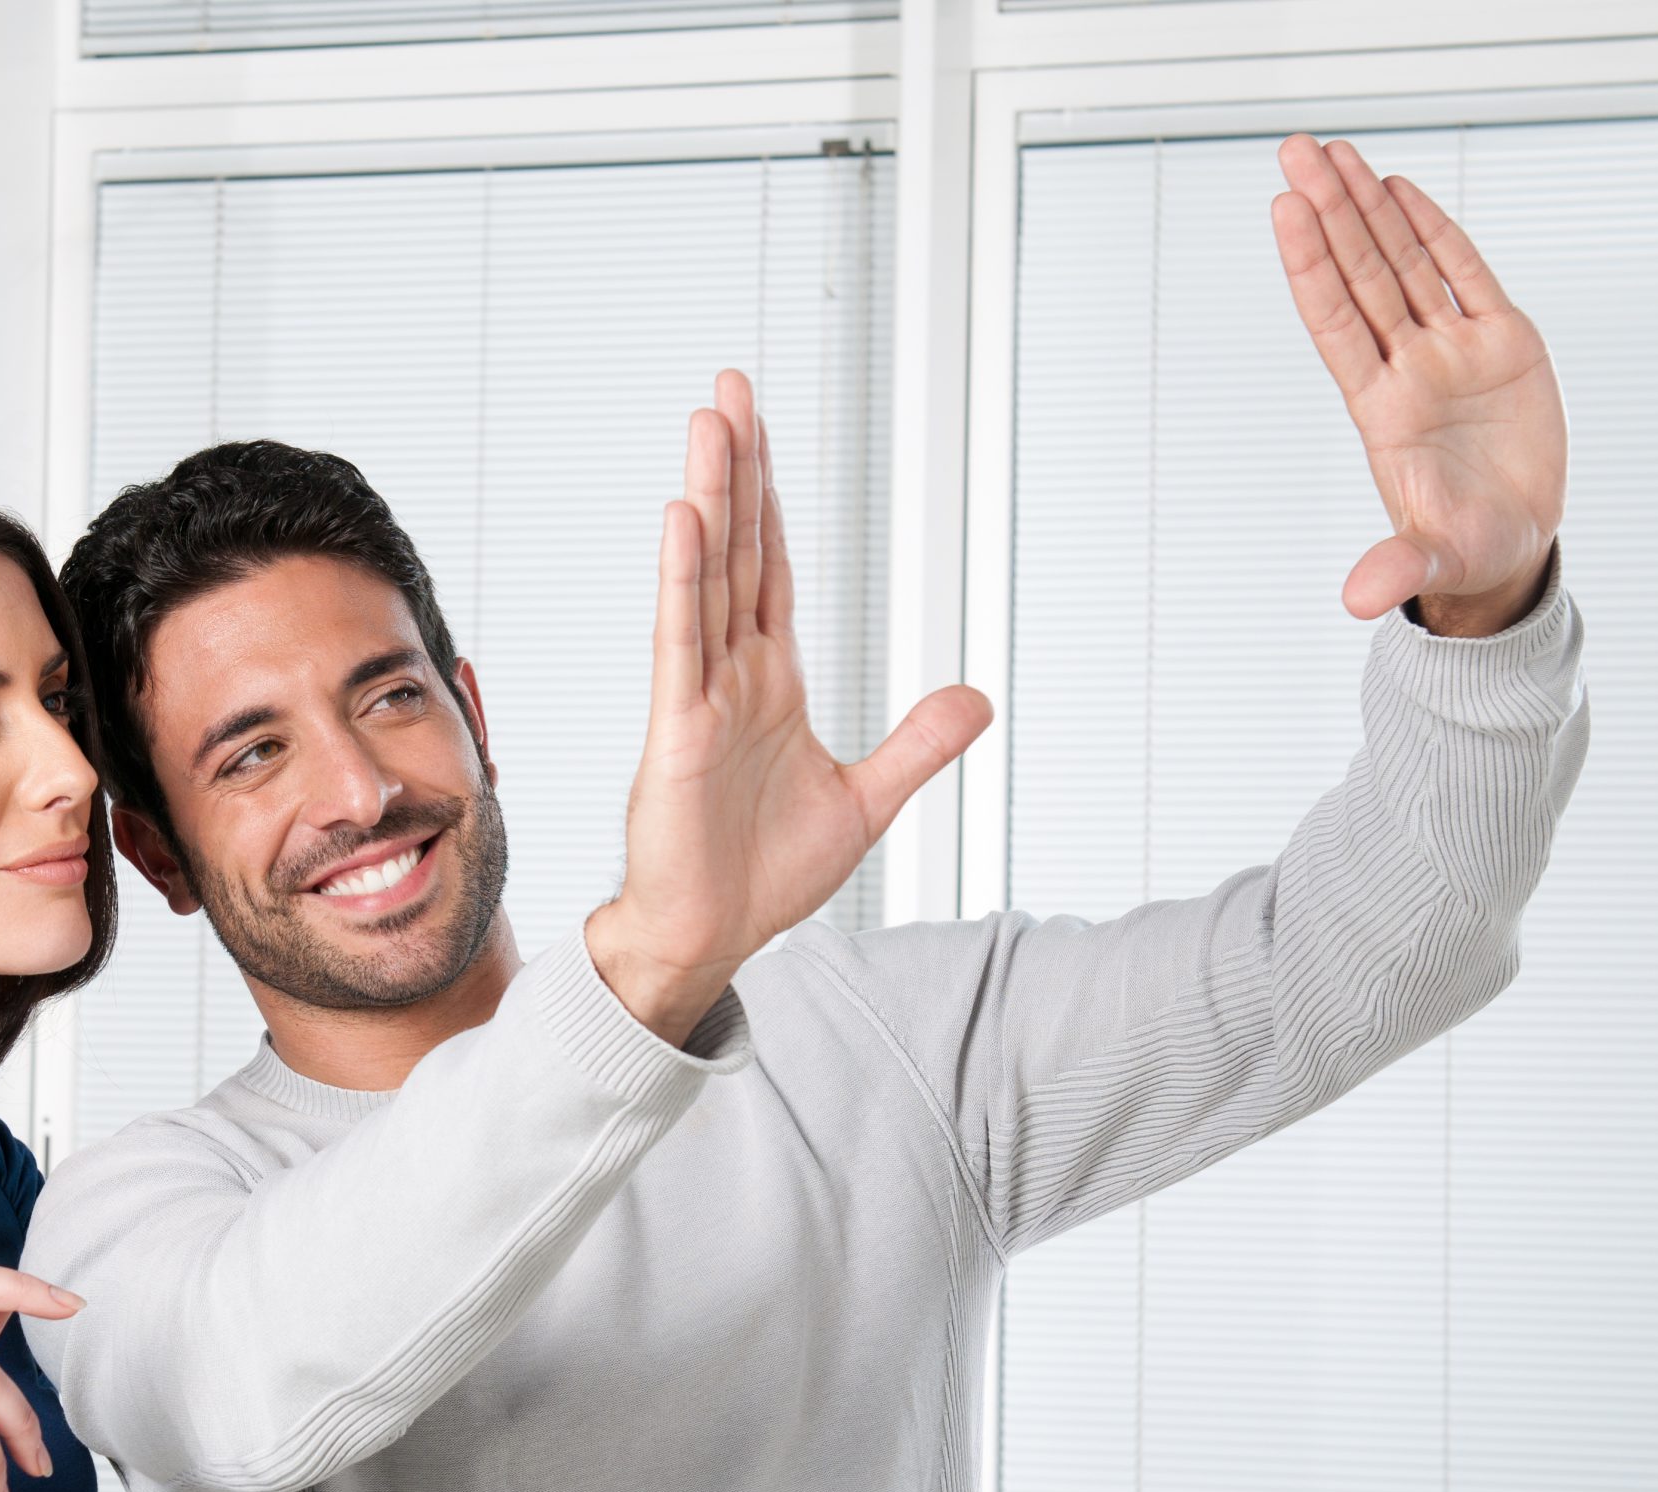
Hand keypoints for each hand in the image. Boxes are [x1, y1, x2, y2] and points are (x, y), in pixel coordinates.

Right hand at [587, 371, 992, 1042]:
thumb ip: (918, 745)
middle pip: (737, 549)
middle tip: (729, 387)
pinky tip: (681, 520)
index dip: (768, 496)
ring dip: (708, 497)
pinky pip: (679, 642)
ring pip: (707, 576)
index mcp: (770, 681)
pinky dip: (682, 580)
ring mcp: (698, 695)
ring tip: (708, 422)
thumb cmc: (764, 876)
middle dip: (736, 467)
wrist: (713, 938)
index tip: (756, 429)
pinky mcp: (678, 731)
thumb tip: (979, 695)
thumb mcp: (866, 802)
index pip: (770, 567)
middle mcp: (729, 673)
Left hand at [1273, 135, 1564, 633]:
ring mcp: (1450, 351)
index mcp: (1380, 410)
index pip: (1335, 321)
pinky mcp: (1502, 344)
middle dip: (1329, 212)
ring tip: (1334, 153)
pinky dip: (1433, 231)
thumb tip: (1358, 599)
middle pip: (1360, 274)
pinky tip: (1398, 192)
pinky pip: (1463, 274)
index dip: (1311, 265)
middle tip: (1295, 151)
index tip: (1285, 211)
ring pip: (1402, 262)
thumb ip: (1395, 567)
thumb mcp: (1431, 561)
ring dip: (1367, 208)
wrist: (1508, 548)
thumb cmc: (1462, 552)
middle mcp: (1406, 368)